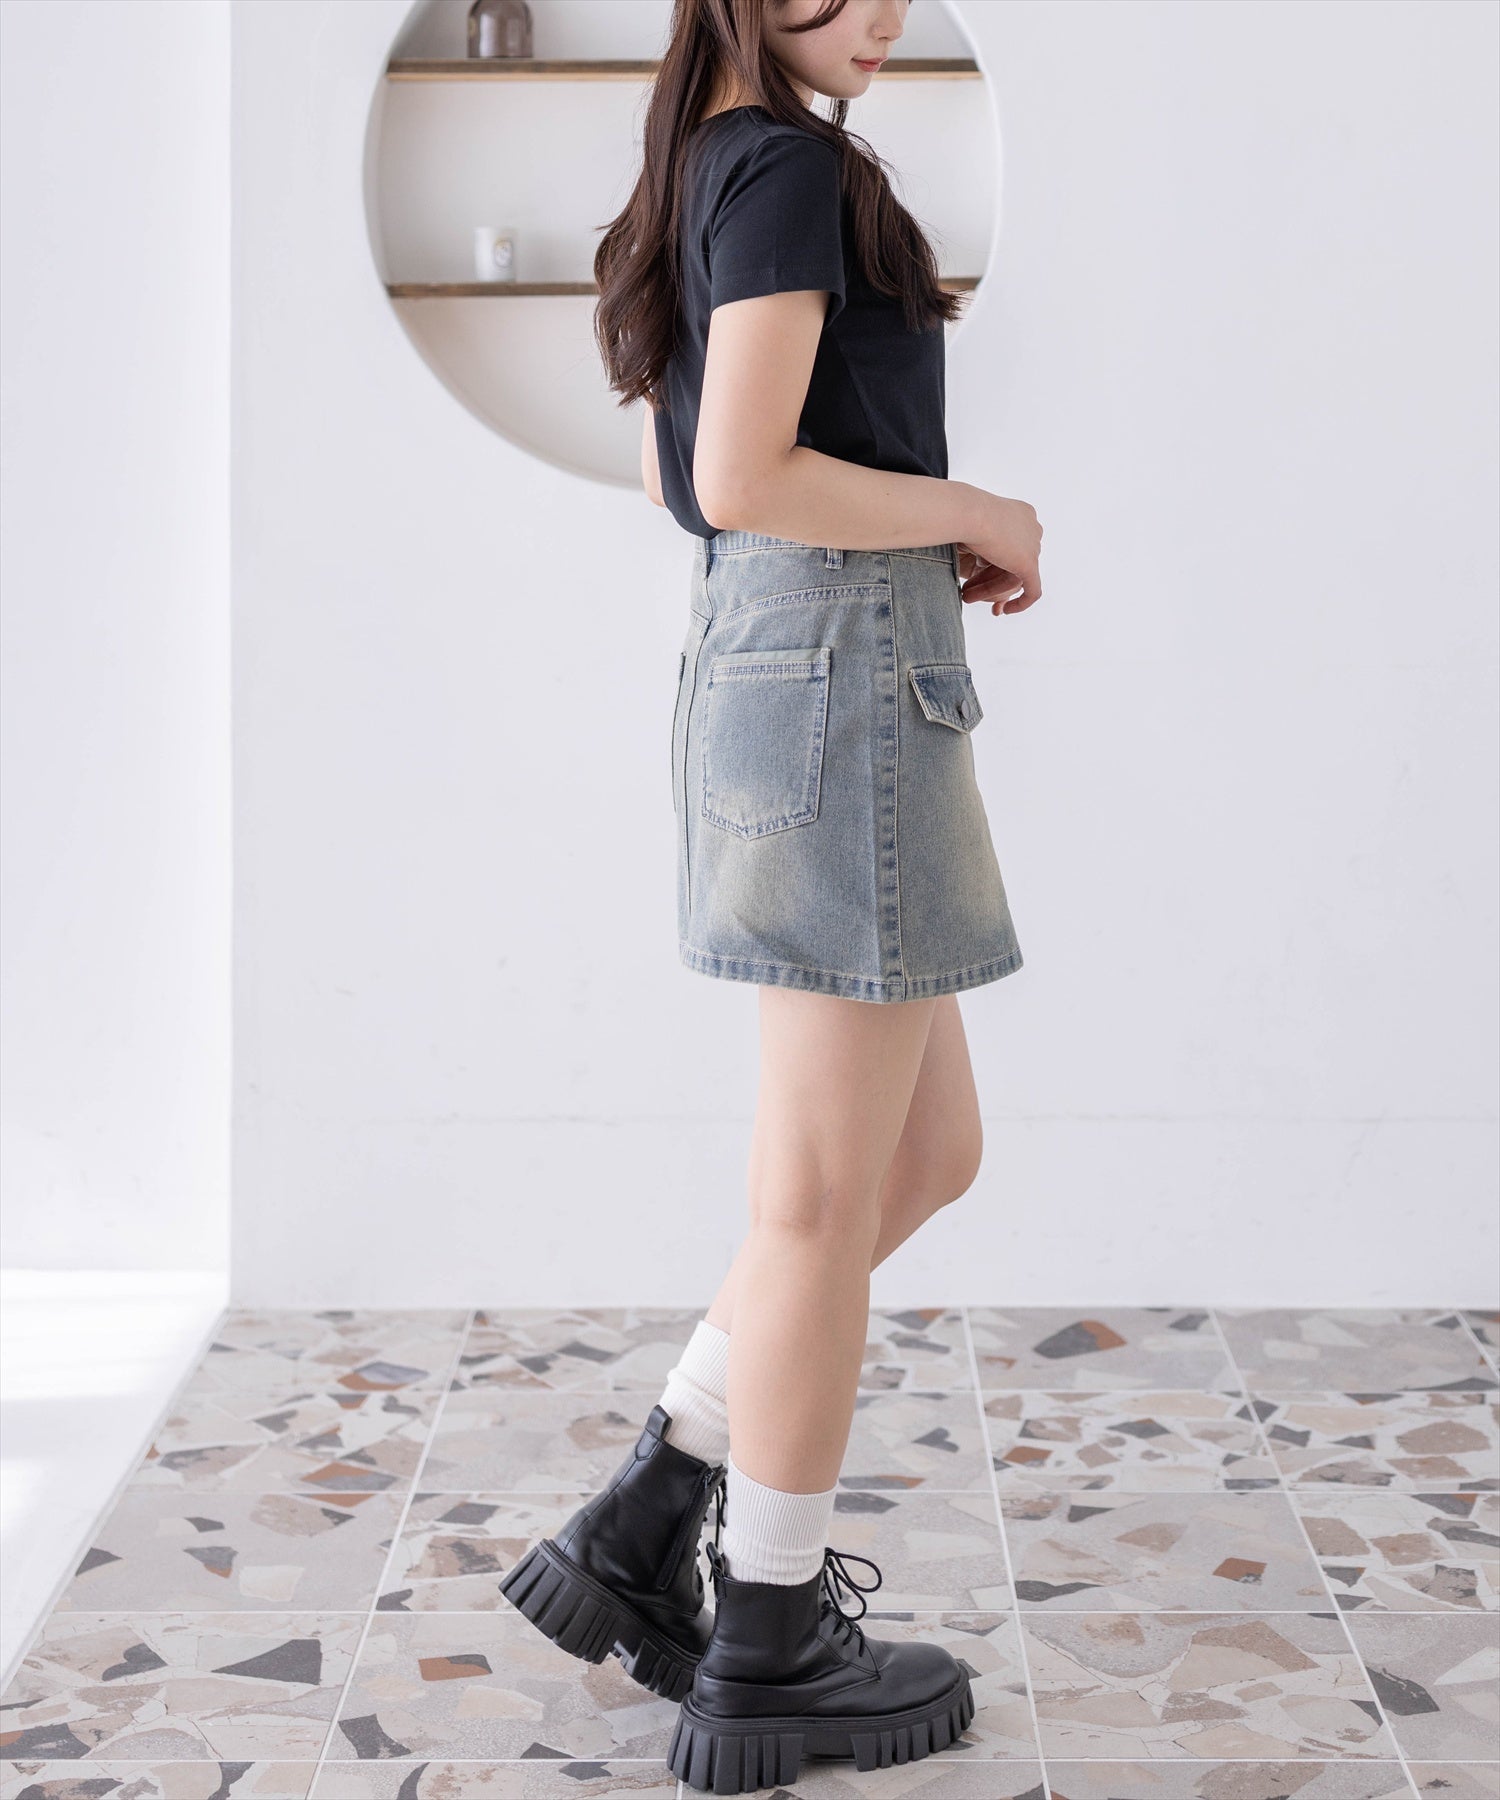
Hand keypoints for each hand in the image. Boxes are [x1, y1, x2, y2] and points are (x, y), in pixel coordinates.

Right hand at [956, 494, 1043, 614]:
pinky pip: (1033, 590)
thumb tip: (974, 565)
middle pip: (1012, 563)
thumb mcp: (972, 530)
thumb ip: (980, 547)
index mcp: (1021, 514)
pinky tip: (1005, 611)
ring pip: (1014, 577)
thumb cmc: (960, 515)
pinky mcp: (1029, 562)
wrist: (965, 512)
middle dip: (989, 580)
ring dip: (990, 590)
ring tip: (967, 597)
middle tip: (968, 593)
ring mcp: (1033, 544)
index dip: (993, 565)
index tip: (975, 576)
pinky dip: (1021, 603)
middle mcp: (1031, 527)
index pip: (1011, 547)